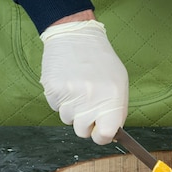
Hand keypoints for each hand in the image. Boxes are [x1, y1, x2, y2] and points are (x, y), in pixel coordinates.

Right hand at [40, 19, 127, 144]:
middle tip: (87, 104)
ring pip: (67, 120)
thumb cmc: (101, 61)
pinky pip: (55, 107)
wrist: (75, 35)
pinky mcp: (53, 90)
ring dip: (72, 109)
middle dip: (85, 122)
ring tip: (78, 87)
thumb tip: (111, 133)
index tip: (100, 130)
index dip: (102, 135)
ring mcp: (70, 96)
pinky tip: (67, 81)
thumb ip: (116, 110)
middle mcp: (91, 100)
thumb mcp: (119, 83)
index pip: (105, 135)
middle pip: (82, 132)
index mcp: (112, 99)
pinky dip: (60, 98)